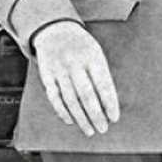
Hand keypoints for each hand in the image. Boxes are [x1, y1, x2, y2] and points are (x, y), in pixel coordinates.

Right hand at [29, 21, 121, 138]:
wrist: (55, 31)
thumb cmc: (83, 48)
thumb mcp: (96, 54)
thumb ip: (102, 76)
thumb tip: (109, 105)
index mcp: (92, 57)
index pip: (103, 84)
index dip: (109, 103)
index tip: (114, 118)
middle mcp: (75, 64)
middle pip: (86, 95)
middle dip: (96, 115)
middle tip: (103, 129)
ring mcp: (59, 70)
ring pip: (70, 99)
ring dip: (81, 118)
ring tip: (90, 130)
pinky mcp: (47, 75)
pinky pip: (54, 97)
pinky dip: (62, 111)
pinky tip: (70, 121)